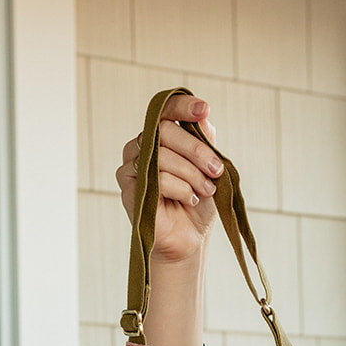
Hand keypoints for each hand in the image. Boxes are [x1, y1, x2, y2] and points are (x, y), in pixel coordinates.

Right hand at [115, 90, 221, 265]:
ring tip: (205, 189)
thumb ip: (204, 141)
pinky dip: (182, 189)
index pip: (164, 111)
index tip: (203, 109)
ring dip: (192, 174)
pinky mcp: (129, 191)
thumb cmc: (197, 202)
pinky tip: (190, 200)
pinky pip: (158, 179)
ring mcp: (130, 168)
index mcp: (157, 137)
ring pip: (163, 155)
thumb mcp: (207, 168)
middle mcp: (140, 148)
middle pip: (164, 130)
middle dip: (197, 150)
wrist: (190, 239)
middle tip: (216, 170)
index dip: (181, 106)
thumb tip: (203, 116)